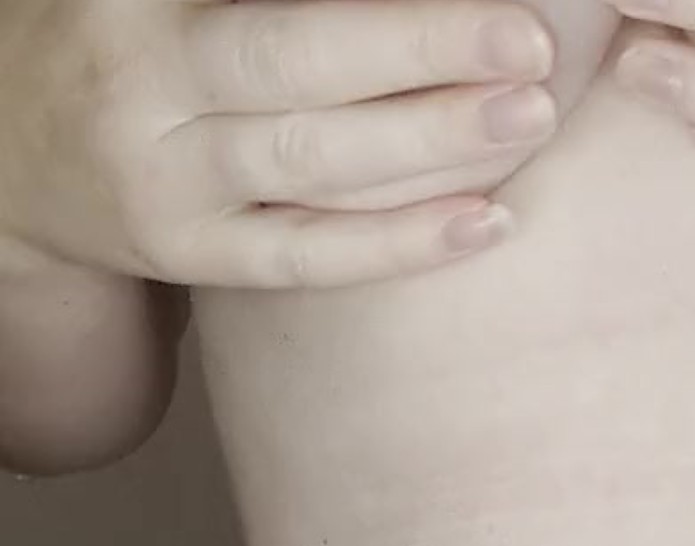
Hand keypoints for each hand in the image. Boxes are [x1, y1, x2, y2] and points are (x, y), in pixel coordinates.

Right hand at [0, 0, 557, 287]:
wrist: (13, 152)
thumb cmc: (133, 45)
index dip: (382, 1)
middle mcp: (144, 83)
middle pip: (292, 59)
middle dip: (419, 48)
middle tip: (529, 42)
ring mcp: (163, 181)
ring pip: (310, 163)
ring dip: (431, 143)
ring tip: (529, 117)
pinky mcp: (190, 253)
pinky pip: (304, 257)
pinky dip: (398, 244)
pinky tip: (486, 222)